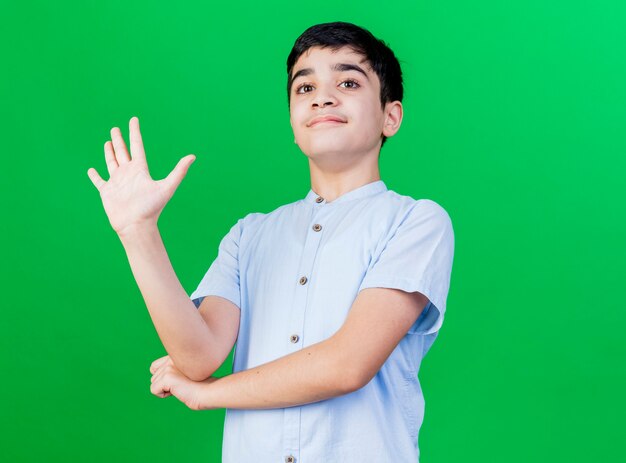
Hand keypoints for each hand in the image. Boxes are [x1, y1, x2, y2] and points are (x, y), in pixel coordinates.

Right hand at [87, 117, 195, 236]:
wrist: (136, 225)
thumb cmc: (152, 208)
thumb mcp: (167, 187)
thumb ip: (179, 171)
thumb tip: (193, 156)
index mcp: (141, 170)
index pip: (137, 146)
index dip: (135, 132)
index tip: (134, 120)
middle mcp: (129, 174)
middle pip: (123, 152)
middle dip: (119, 140)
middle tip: (115, 128)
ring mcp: (117, 182)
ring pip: (112, 162)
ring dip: (109, 152)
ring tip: (108, 142)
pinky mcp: (107, 191)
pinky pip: (99, 180)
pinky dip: (94, 175)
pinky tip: (92, 170)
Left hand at [149, 355, 218, 410]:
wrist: (207, 391)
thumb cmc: (200, 384)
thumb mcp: (186, 372)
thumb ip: (173, 369)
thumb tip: (156, 373)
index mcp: (175, 355)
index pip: (154, 366)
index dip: (162, 376)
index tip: (178, 380)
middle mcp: (171, 358)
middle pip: (153, 377)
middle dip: (164, 384)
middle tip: (182, 384)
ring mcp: (168, 367)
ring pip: (153, 383)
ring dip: (165, 389)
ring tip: (181, 386)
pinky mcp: (167, 377)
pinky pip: (154, 390)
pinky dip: (163, 395)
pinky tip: (177, 391)